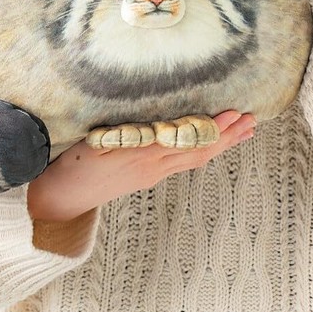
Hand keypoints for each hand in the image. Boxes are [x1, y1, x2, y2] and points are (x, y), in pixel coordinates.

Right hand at [26, 111, 256, 222]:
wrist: (59, 198)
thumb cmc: (70, 163)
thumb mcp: (94, 142)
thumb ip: (124, 132)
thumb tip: (154, 122)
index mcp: (141, 153)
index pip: (187, 139)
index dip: (213, 127)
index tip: (235, 113)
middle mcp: (152, 166)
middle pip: (199, 149)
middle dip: (228, 134)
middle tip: (253, 119)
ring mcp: (152, 173)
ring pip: (195, 157)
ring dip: (221, 143)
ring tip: (245, 130)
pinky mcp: (147, 177)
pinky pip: (183, 162)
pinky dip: (203, 150)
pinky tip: (213, 144)